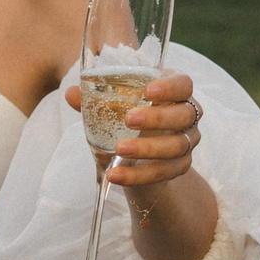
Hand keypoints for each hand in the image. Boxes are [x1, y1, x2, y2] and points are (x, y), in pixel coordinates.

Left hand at [66, 71, 202, 188]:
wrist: (140, 155)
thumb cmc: (128, 117)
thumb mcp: (114, 106)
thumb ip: (94, 99)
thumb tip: (72, 93)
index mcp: (174, 91)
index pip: (183, 84)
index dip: (170, 87)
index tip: (148, 91)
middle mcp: (187, 115)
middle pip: (184, 115)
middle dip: (157, 118)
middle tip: (128, 119)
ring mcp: (187, 142)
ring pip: (177, 146)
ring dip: (147, 148)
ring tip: (118, 149)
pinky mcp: (180, 166)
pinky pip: (164, 172)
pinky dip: (139, 175)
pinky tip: (116, 175)